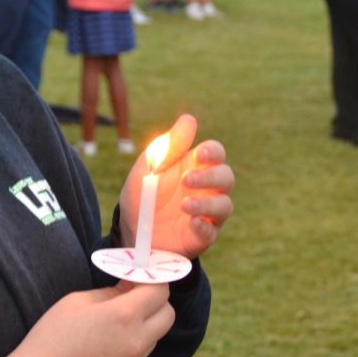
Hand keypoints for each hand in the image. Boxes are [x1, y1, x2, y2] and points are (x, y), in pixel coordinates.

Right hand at [13, 283, 173, 356]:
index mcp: (124, 316)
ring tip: (118, 313)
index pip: (160, 291)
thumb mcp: (77, 301)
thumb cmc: (51, 337)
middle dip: (156, 299)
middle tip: (132, 291)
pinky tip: (111, 334)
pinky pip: (143, 350)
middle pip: (168, 314)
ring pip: (157, 333)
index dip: (152, 278)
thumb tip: (127, 289)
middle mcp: (136, 341)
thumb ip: (109, 292)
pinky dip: (137, 337)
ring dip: (147, 319)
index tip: (138, 273)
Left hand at [118, 114, 233, 258]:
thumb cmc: (142, 194)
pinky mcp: (200, 237)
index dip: (213, 152)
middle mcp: (206, 189)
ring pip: (225, 205)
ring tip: (184, 205)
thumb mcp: (147, 168)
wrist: (131, 230)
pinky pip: (212, 232)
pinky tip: (191, 223)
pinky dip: (204, 227)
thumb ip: (167, 145)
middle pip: (226, 177)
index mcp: (194, 167)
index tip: (199, 155)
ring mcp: (206, 213)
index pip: (216, 153)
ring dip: (208, 204)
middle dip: (211, 177)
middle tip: (187, 180)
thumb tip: (189, 119)